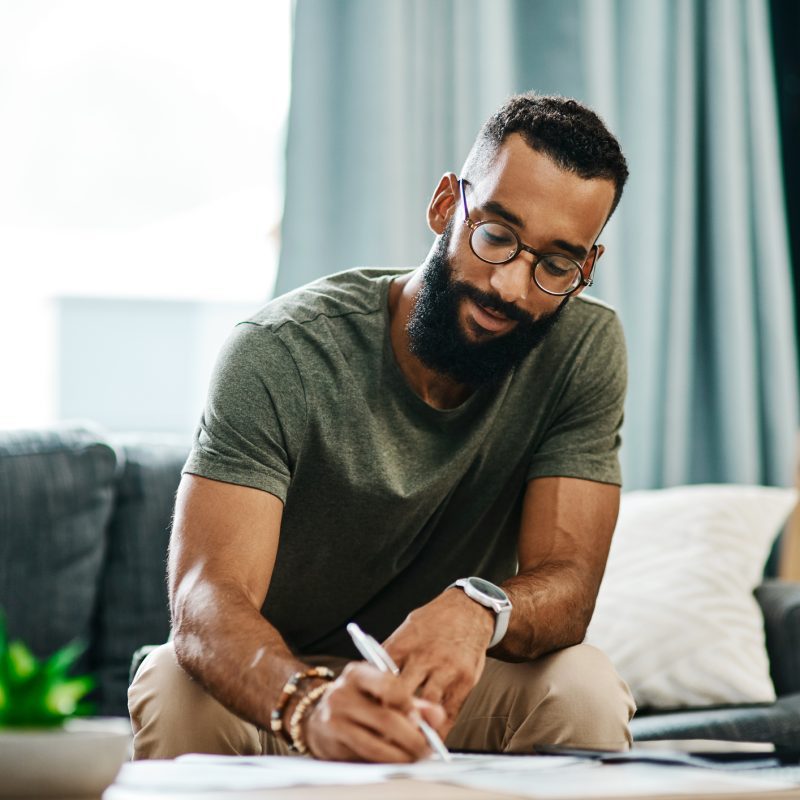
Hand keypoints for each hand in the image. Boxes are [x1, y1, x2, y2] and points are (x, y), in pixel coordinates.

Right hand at [302, 662, 445, 761]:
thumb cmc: (358, 703)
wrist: (317, 718)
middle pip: (385, 718)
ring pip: (376, 743)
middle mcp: (342, 692)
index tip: (423, 722)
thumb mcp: (381, 693)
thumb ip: (412, 702)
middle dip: (412, 738)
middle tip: (427, 748)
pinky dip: (385, 761)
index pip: (388, 685)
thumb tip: (438, 716)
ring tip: (415, 757)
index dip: (409, 705)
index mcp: (357, 673)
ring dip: (401, 755)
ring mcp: (333, 718)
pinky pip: (365, 756)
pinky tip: (396, 760)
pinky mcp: (330, 742)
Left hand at [382, 589, 493, 735]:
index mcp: (403, 644)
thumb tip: (369, 679)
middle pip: (399, 694)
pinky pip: (450, 712)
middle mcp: (424, 657)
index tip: (364, 716)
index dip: (371, 698)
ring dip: (415, 726)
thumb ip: (390, 654)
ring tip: (405, 743)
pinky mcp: (465, 680)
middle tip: (382, 736)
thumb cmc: (433, 622)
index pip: (380, 677)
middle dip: (390, 715)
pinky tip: (431, 740)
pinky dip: (440, 730)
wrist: (469, 610)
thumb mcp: (407, 630)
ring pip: (426, 706)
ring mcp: (446, 669)